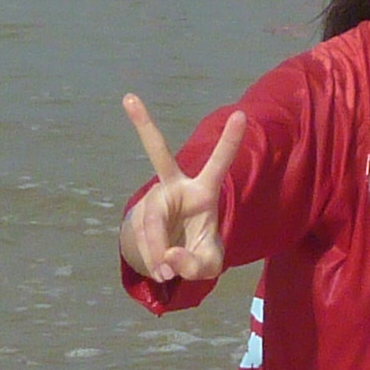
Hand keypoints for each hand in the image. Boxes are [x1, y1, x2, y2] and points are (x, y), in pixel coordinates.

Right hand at [122, 95, 244, 282]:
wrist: (171, 258)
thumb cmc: (198, 251)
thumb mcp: (209, 264)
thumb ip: (197, 265)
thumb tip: (168, 257)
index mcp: (204, 191)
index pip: (218, 163)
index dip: (229, 141)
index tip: (241, 114)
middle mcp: (175, 186)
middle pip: (157, 154)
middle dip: (143, 126)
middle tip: (128, 97)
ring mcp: (153, 199)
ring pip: (151, 222)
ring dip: (157, 251)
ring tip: (167, 272)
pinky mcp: (138, 214)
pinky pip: (141, 238)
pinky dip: (151, 258)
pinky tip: (160, 269)